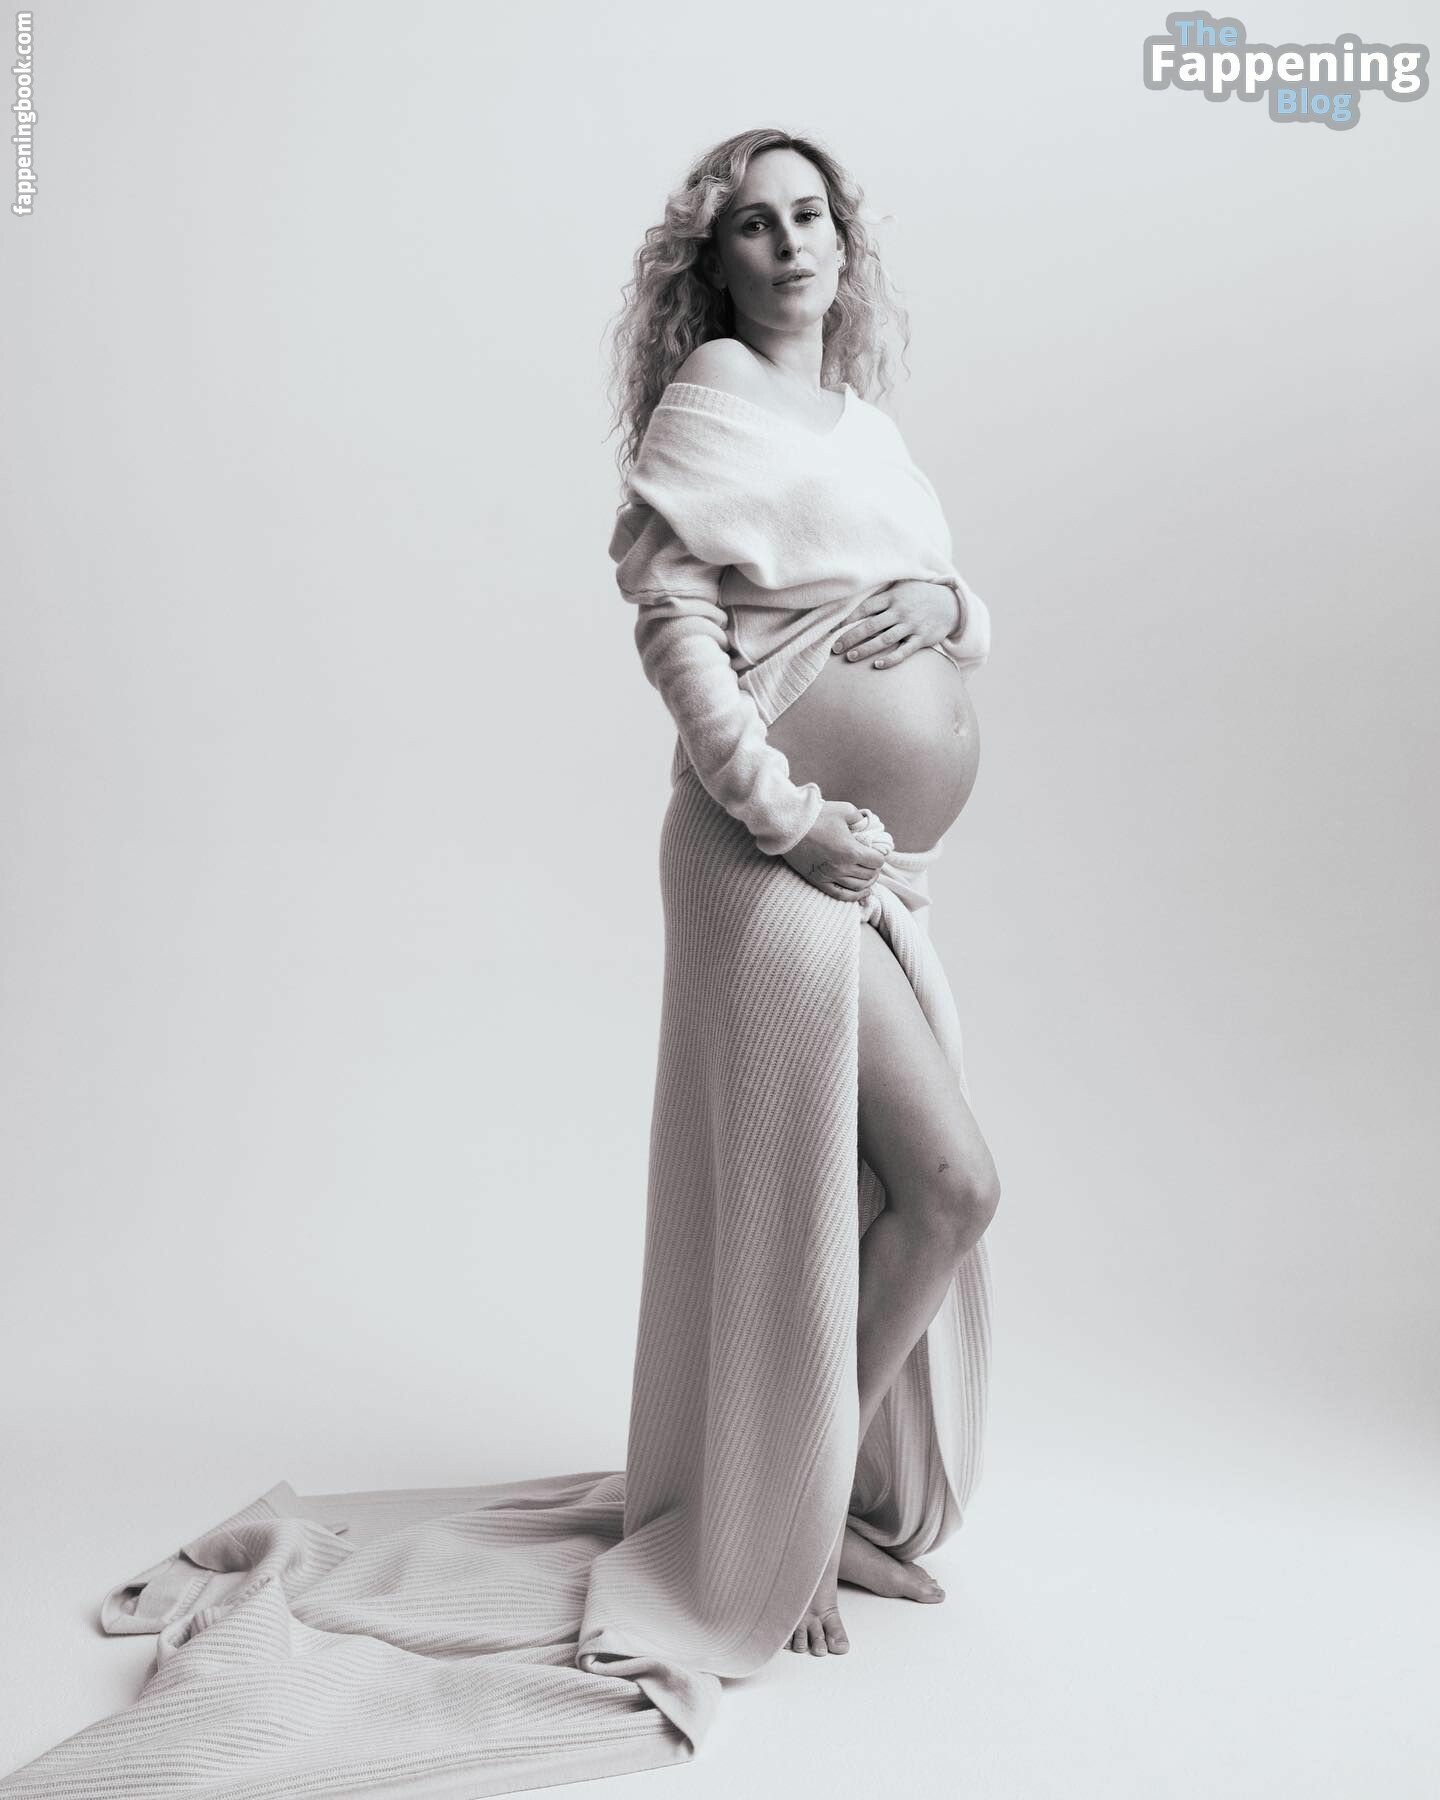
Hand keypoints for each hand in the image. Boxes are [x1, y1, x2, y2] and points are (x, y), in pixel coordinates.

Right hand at [781, 801, 889, 900]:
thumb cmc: (816, 816)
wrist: (787, 826)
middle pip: (870, 875)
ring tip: (868, 875)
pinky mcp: (818, 881)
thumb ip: (860, 818)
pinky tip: (861, 892)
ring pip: (858, 887)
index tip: (876, 851)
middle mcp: (843, 868)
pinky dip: (854, 896)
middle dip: (874, 868)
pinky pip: (841, 895)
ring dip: (867, 882)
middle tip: (872, 862)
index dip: (879, 856)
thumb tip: (866, 825)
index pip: (877, 861)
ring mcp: (830, 877)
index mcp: (851, 851)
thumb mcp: (845, 809)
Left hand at [830, 580, 962, 668]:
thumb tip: (856, 596)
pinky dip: (891, 659)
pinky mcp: (922, 639)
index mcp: (893, 597)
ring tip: (850, 657)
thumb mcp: (903, 586)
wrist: (951, 603)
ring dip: (865, 649)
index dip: (848, 618)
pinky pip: (904, 651)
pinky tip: (878, 665)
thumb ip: (882, 592)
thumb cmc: (920, 594)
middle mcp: (900, 611)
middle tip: (835, 648)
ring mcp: (911, 625)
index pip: (865, 608)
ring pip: (884, 640)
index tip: (833, 628)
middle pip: (870, 626)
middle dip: (850, 637)